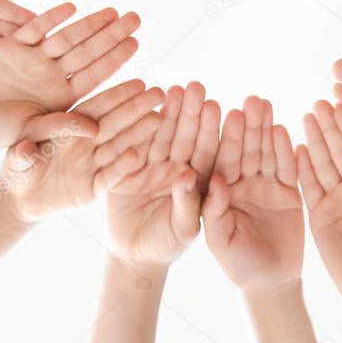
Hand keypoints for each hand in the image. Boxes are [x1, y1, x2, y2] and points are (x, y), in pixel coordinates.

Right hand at [0, 3, 139, 146]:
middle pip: (87, 51)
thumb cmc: (0, 130)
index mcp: (63, 94)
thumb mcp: (31, 131)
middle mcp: (53, 73)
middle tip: (135, 18)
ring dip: (89, 23)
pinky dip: (51, 18)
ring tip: (112, 11)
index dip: (114, 59)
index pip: (95, 74)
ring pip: (67, 37)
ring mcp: (34, 57)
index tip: (135, 45)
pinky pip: (35, 29)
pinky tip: (71, 8)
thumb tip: (96, 133)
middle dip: (111, 35)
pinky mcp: (11, 45)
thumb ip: (61, 128)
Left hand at [3, 80, 165, 218]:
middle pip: (114, 122)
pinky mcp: (93, 188)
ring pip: (118, 145)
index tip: (138, 82)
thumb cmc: (18, 170)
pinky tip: (138, 156)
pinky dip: (122, 168)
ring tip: (158, 119)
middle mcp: (86, 143)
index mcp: (70, 126)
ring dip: (138, 133)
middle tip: (159, 93)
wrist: (21, 199)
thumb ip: (21, 154)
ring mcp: (91, 165)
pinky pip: (110, 177)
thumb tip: (27, 148)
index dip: (116, 95)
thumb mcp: (15, 160)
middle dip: (136, 107)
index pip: (96, 108)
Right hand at [105, 82, 220, 267]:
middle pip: (184, 137)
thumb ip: (189, 204)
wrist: (133, 256)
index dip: (211, 129)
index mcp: (196, 180)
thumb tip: (188, 175)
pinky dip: (133, 130)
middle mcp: (175, 167)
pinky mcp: (125, 169)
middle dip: (190, 112)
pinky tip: (137, 108)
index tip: (216, 106)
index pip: (207, 151)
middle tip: (196, 86)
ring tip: (169, 89)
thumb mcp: (183, 230)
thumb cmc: (166, 245)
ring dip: (164, 113)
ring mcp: (151, 166)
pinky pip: (129, 148)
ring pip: (159, 136)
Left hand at [202, 97, 302, 291]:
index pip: (218, 159)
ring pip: (264, 152)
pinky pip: (287, 168)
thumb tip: (214, 180)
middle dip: (245, 125)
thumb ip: (214, 211)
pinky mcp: (288, 192)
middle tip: (247, 99)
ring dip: (264, 128)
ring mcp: (264, 185)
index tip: (216, 109)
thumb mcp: (220, 241)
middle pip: (242, 149)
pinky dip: (286, 150)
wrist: (270, 283)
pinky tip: (283, 129)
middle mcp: (240, 183)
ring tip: (264, 103)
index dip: (218, 135)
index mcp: (219, 191)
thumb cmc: (237, 265)